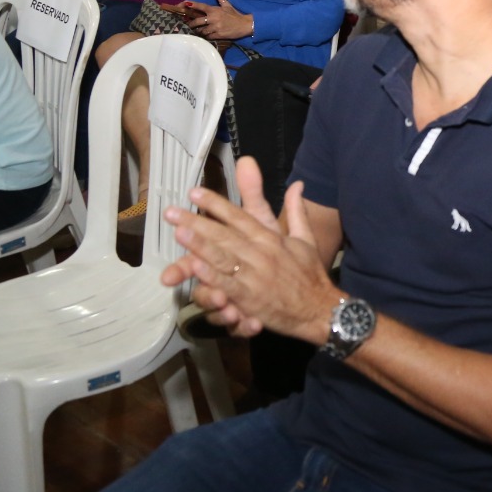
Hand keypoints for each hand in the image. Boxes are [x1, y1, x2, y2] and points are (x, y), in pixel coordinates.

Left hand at [160, 157, 336, 341]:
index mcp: (271, 238)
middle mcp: (261, 253)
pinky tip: (195, 267)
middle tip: (172, 212)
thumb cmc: (310, 274)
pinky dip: (211, 276)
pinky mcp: (251, 298)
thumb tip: (297, 184)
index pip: (240, 216)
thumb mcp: (306, 238)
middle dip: (197, 221)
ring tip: (179, 232)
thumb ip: (296, 211)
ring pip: (223, 258)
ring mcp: (255, 276)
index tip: (195, 192)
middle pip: (225, 234)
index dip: (217, 203)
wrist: (320, 308)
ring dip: (200, 244)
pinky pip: (228, 284)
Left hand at [180, 0, 254, 40]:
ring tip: (199, 31)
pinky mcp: (218, 35)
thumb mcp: (227, 5)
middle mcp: (213, 18)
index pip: (201, 6)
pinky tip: (207, 35)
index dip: (193, 4)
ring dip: (199, 31)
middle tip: (190, 24)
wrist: (245, 25)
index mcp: (215, 10)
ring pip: (202, 30)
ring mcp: (215, 27)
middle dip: (192, 23)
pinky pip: (208, 36)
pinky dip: (206, 36)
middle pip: (197, 21)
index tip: (185, 3)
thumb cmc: (235, 14)